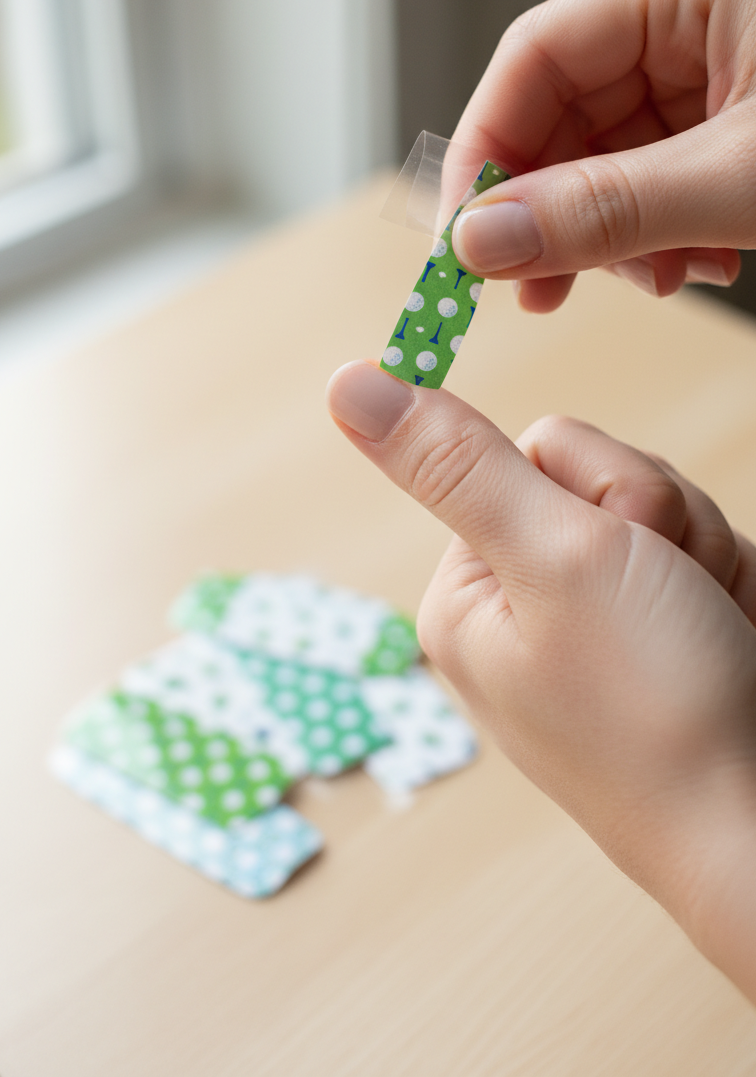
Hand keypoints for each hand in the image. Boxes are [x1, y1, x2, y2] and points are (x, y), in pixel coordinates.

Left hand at [326, 361, 755, 1000]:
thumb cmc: (661, 708)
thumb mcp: (552, 560)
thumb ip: (458, 462)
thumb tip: (348, 384)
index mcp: (468, 594)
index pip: (536, 450)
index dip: (601, 484)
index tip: (620, 548)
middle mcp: (521, 607)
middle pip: (602, 474)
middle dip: (658, 521)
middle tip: (670, 601)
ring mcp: (594, 622)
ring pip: (660, 507)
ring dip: (701, 551)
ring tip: (702, 628)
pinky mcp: (656, 632)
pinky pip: (696, 551)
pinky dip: (723, 581)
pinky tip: (723, 634)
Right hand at [450, 0, 755, 311]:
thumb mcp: (745, 182)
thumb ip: (606, 210)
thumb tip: (484, 238)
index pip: (538, 50)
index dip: (488, 144)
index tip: (462, 233)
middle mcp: (696, 14)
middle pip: (568, 108)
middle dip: (548, 205)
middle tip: (528, 284)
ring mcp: (718, 69)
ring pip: (608, 153)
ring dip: (606, 231)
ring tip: (638, 280)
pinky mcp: (737, 122)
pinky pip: (656, 176)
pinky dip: (656, 234)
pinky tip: (688, 266)